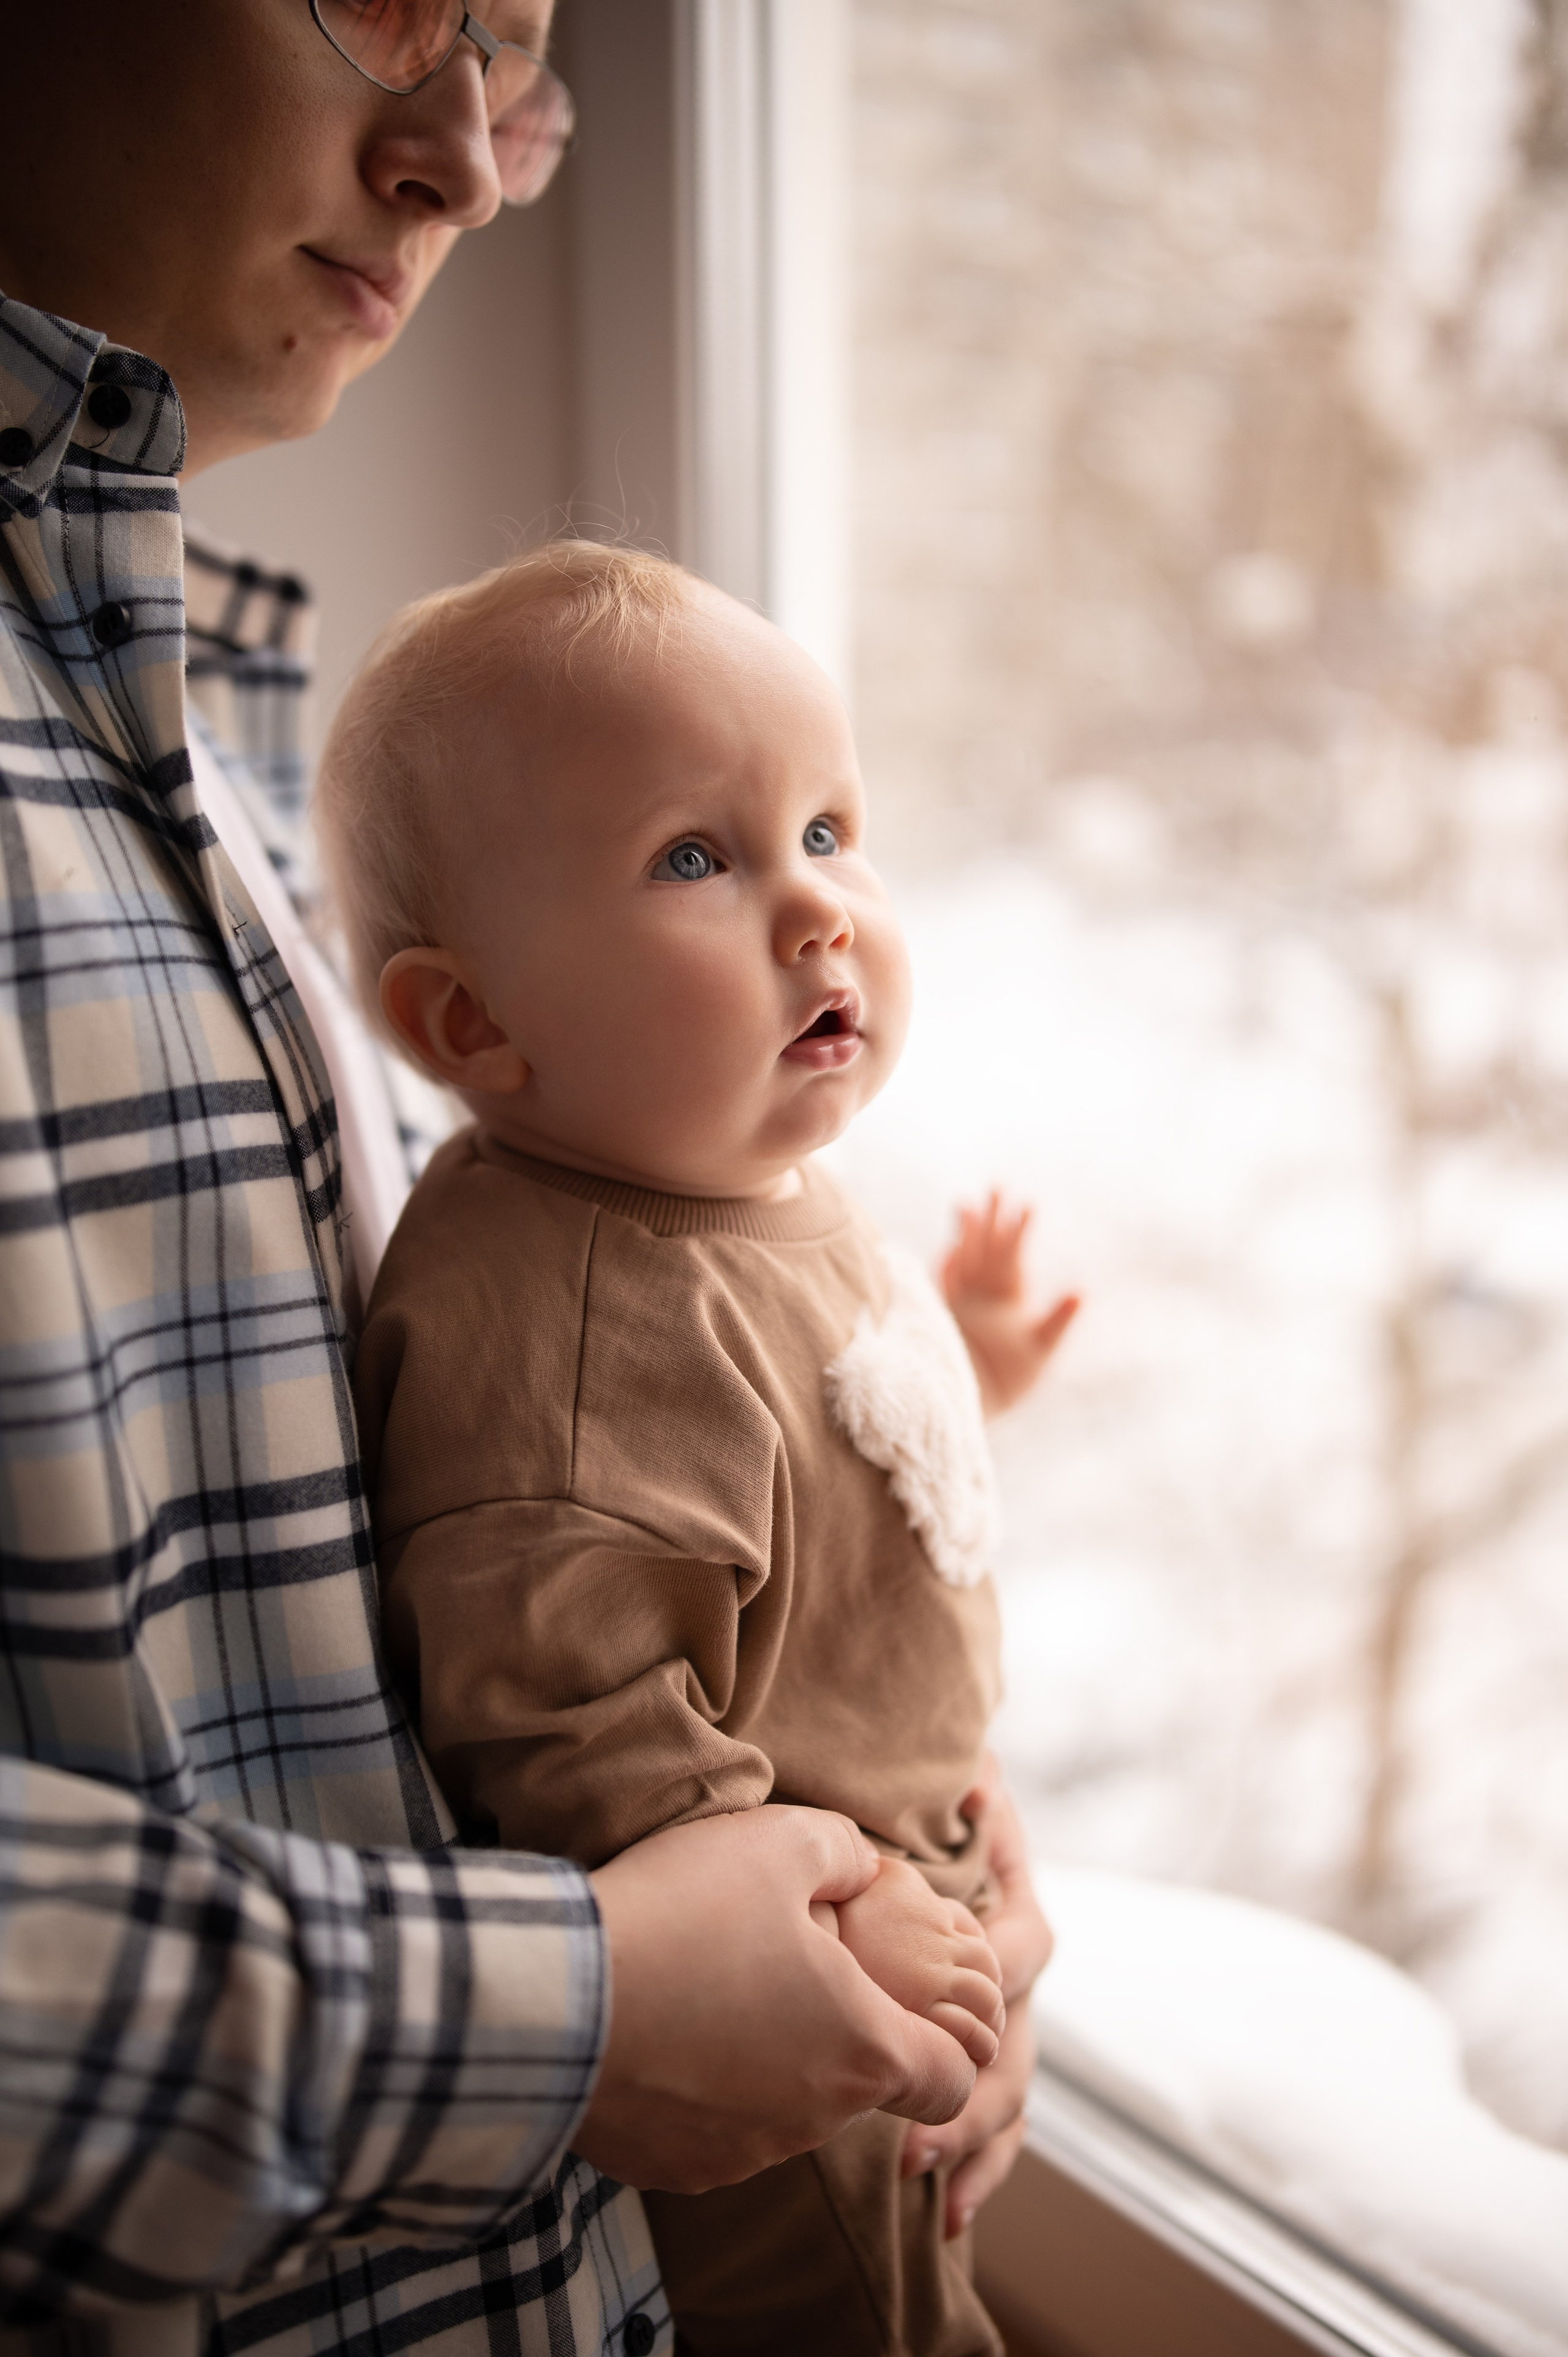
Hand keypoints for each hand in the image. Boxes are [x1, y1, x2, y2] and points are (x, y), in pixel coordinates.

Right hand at [578, 1807, 980, 2193]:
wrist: (556, 2000)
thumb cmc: (683, 1914)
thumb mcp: (781, 1841)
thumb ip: (843, 1853)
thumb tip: (857, 1870)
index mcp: (863, 2049)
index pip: (954, 2080)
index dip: (948, 2041)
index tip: (909, 2002)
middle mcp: (815, 2120)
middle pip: (857, 2080)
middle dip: (833, 2024)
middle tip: (776, 1961)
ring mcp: (744, 2153)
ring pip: (786, 2104)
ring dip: (767, 2056)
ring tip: (706, 1987)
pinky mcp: (676, 2167)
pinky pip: (714, 2127)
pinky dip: (703, 2087)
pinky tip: (660, 2031)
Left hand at [901, 1757, 1053, 2235]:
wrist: (949, 1836)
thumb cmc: (945, 1820)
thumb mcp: (960, 1798)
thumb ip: (974, 1793)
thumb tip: (972, 1785)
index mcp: (1017, 1919)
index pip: (1022, 1945)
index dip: (994, 1975)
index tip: (951, 1999)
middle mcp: (1019, 1984)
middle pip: (1013, 2043)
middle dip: (966, 2088)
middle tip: (912, 2131)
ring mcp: (1009, 2032)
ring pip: (1009, 2098)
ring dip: (968, 2139)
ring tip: (917, 2168)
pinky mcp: (988, 2071)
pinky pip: (1000, 2132)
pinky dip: (979, 2173)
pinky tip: (947, 2218)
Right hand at [940, 1192, 1078, 1416]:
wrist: (974, 1404)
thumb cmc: (1013, 1379)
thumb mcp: (1042, 1349)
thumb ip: (1058, 1320)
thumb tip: (1083, 1293)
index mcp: (1011, 1297)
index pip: (1015, 1256)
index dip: (1019, 1232)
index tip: (1028, 1205)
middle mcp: (987, 1294)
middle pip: (989, 1249)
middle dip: (992, 1219)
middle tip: (998, 1186)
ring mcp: (962, 1302)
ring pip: (965, 1258)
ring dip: (968, 1234)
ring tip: (967, 1204)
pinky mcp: (940, 1314)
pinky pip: (944, 1283)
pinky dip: (948, 1265)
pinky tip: (953, 1247)